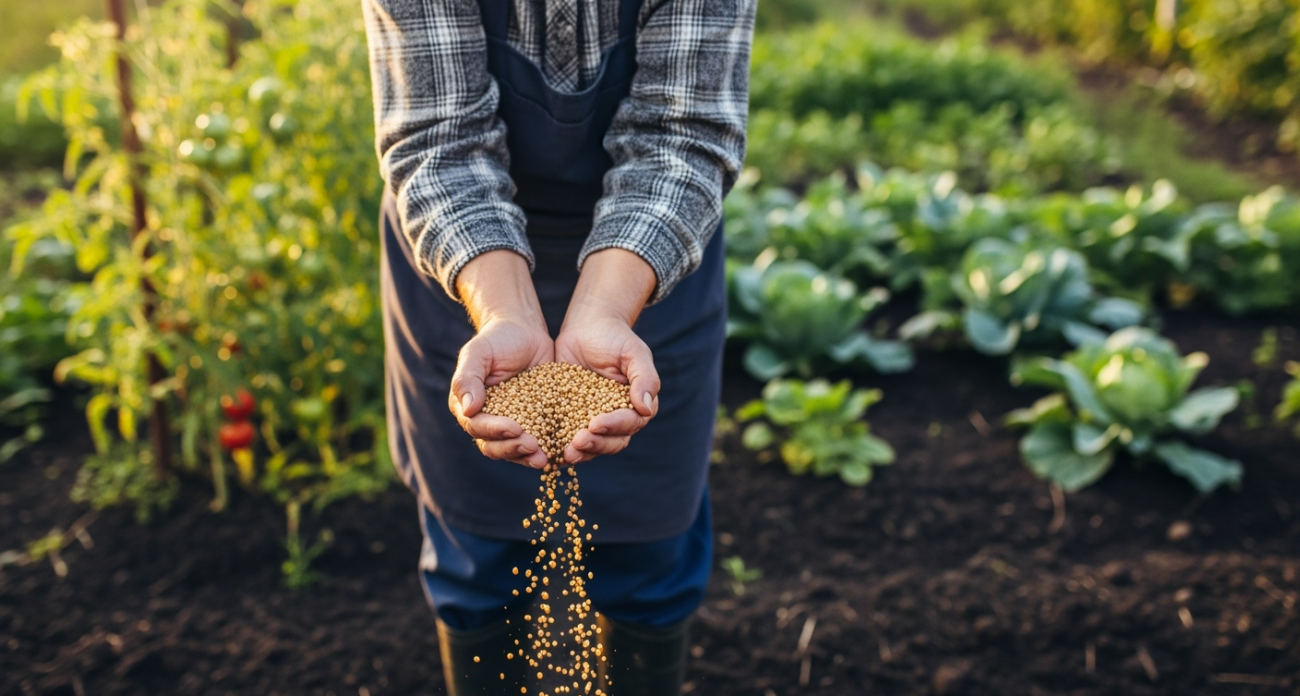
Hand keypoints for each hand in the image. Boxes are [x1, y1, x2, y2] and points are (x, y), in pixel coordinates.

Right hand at [449, 251, 552, 468]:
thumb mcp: (478, 353)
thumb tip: (467, 410)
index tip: (514, 428)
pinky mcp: (534, 423)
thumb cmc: (497, 339)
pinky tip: (560, 453)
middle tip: (533, 447)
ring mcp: (511, 424)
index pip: (477, 427)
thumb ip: (467, 379)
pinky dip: (548, 450)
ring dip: (528, 457)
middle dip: (513, 449)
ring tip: (544, 459)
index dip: (495, 431)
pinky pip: (539, 442)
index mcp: (468, 407)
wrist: (525, 332)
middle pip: (495, 446)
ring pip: (515, 450)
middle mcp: (487, 421)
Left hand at [554, 249, 659, 464]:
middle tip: (576, 442)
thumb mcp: (633, 352)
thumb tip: (645, 408)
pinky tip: (548, 451)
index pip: (629, 424)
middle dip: (595, 445)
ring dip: (580, 452)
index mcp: (636, 406)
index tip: (595, 423)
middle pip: (612, 442)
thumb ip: (645, 378)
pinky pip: (567, 437)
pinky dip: (559, 447)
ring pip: (591, 446)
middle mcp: (617, 418)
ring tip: (564, 453)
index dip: (614, 426)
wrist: (587, 327)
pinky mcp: (571, 418)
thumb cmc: (615, 336)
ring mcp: (593, 420)